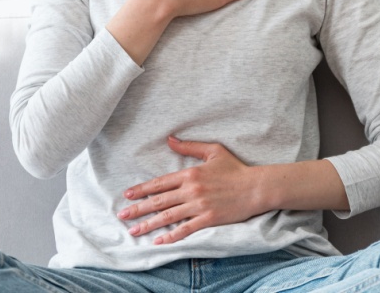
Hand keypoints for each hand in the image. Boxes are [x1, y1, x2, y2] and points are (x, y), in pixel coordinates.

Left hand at [118, 136, 265, 244]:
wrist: (256, 187)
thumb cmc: (235, 168)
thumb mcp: (213, 151)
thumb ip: (189, 147)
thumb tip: (170, 139)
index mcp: (190, 173)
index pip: (160, 182)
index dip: (142, 189)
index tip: (128, 195)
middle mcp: (191, 190)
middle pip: (159, 201)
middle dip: (138, 208)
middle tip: (122, 215)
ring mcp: (199, 206)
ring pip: (168, 216)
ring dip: (149, 224)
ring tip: (134, 230)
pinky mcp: (208, 219)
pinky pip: (185, 229)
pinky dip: (171, 236)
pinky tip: (159, 241)